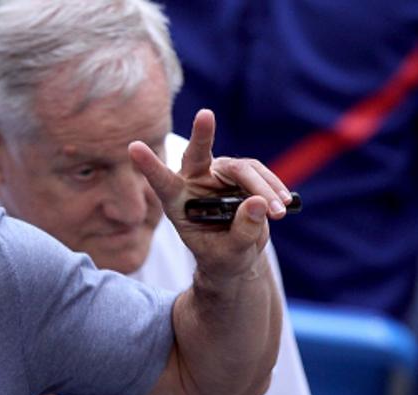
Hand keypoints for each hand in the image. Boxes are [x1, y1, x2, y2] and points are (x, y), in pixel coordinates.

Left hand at [129, 109, 291, 281]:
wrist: (237, 255)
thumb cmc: (222, 257)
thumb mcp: (230, 254)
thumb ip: (241, 232)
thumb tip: (257, 202)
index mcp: (178, 203)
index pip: (162, 182)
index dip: (149, 166)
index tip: (132, 147)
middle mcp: (194, 182)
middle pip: (197, 154)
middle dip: (201, 134)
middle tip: (205, 115)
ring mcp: (218, 174)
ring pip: (241, 169)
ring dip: (263, 188)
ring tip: (278, 212)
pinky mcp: (241, 174)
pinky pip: (259, 173)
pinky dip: (273, 187)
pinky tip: (284, 203)